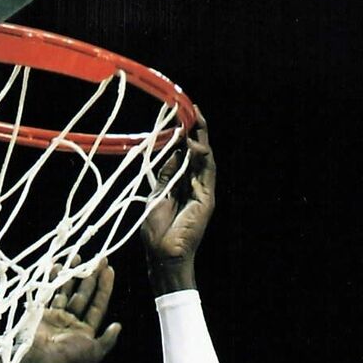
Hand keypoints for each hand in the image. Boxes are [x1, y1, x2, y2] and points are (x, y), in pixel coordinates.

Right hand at [13, 264, 120, 362]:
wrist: (37, 359)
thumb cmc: (67, 357)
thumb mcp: (94, 352)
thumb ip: (107, 340)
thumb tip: (117, 326)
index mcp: (84, 332)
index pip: (98, 306)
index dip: (104, 287)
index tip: (108, 269)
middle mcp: (71, 324)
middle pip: (83, 295)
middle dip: (90, 277)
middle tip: (96, 258)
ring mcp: (55, 317)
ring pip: (66, 291)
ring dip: (72, 274)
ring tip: (77, 257)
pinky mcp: (41, 312)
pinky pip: (48, 291)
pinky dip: (52, 279)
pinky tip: (57, 266)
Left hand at [141, 113, 214, 280]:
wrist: (163, 253)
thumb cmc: (155, 230)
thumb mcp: (156, 195)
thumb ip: (166, 175)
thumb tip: (173, 152)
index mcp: (179, 184)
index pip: (183, 155)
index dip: (182, 136)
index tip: (177, 117)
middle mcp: (193, 185)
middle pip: (197, 152)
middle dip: (195, 130)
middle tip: (191, 110)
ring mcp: (202, 191)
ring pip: (205, 158)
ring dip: (200, 138)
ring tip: (195, 119)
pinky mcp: (207, 197)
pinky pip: (208, 171)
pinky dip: (203, 156)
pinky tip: (194, 144)